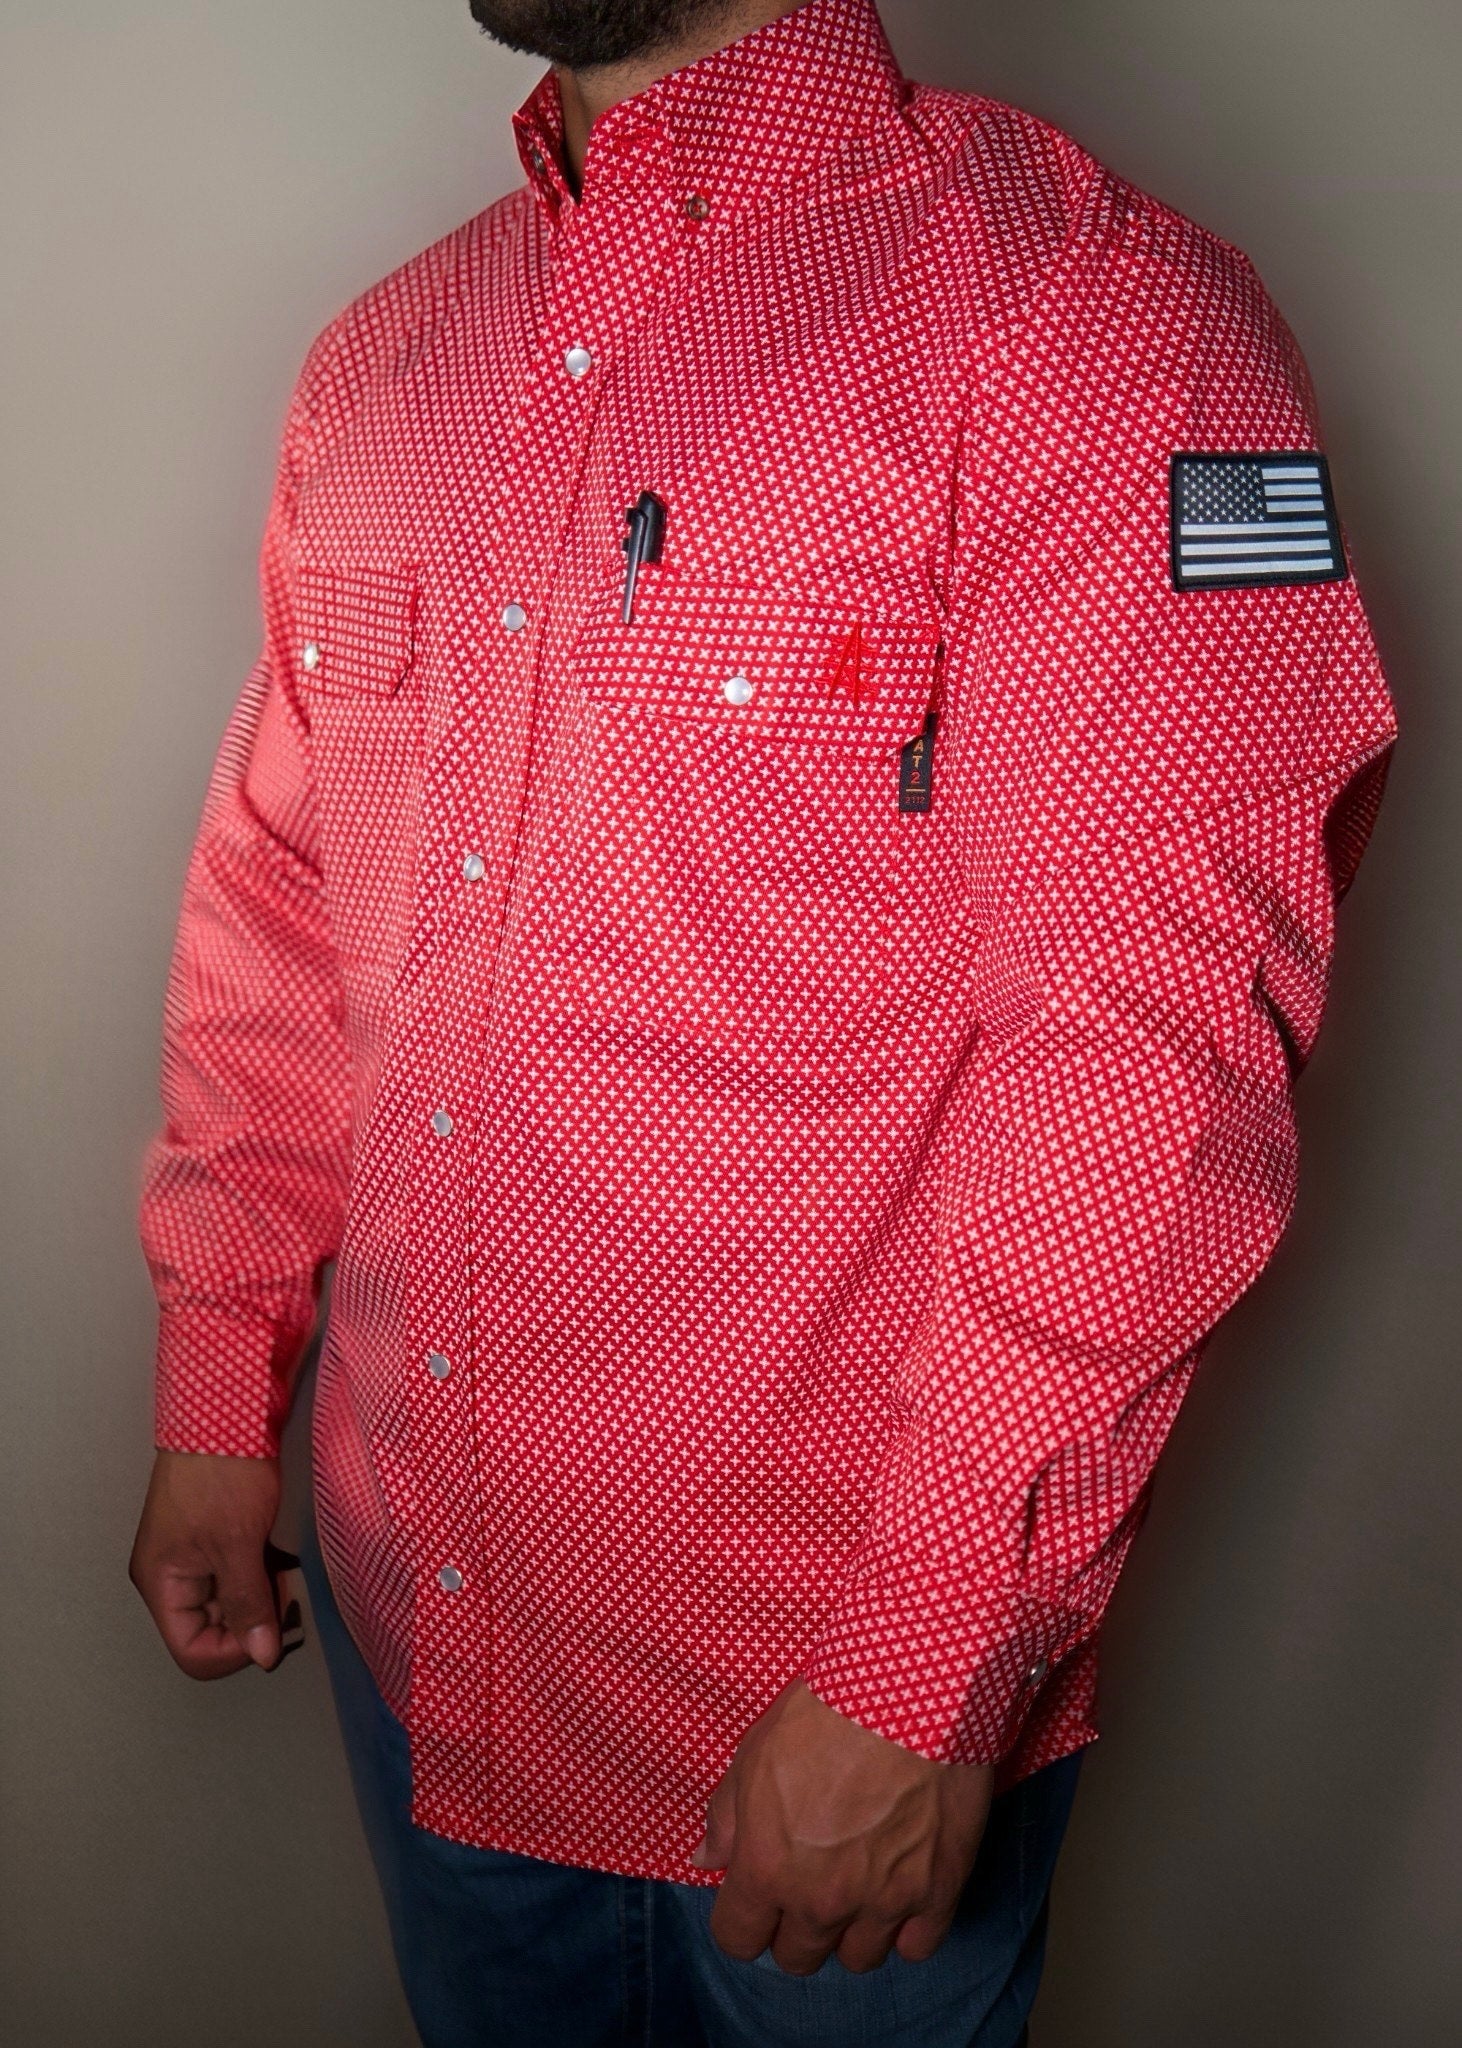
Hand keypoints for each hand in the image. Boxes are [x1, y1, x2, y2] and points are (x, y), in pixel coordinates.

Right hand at [129, 1449, 296, 1677]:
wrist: (226, 1409)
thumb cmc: (221, 1472)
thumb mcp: (237, 1544)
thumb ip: (247, 1602)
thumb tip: (262, 1656)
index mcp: (161, 1583)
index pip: (191, 1650)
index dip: (232, 1651)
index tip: (271, 1632)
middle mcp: (171, 1575)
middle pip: (210, 1629)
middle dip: (252, 1621)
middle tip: (286, 1598)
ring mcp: (193, 1554)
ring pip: (227, 1601)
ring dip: (260, 1597)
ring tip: (287, 1576)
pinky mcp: (216, 1535)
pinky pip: (237, 1574)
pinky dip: (261, 1575)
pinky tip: (282, 1561)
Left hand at [691, 1678, 993, 1975]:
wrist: (907, 1689)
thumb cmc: (823, 1711)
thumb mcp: (754, 1751)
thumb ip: (727, 1816)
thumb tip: (707, 1860)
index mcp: (766, 1867)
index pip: (738, 1939)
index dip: (744, 1918)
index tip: (756, 1894)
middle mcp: (821, 1899)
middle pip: (798, 1957)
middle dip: (796, 1925)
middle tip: (811, 1881)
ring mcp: (883, 1902)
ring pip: (858, 1959)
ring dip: (853, 1928)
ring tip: (860, 1882)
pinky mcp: (937, 1891)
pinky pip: (917, 1948)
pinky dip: (907, 1927)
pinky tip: (901, 1888)